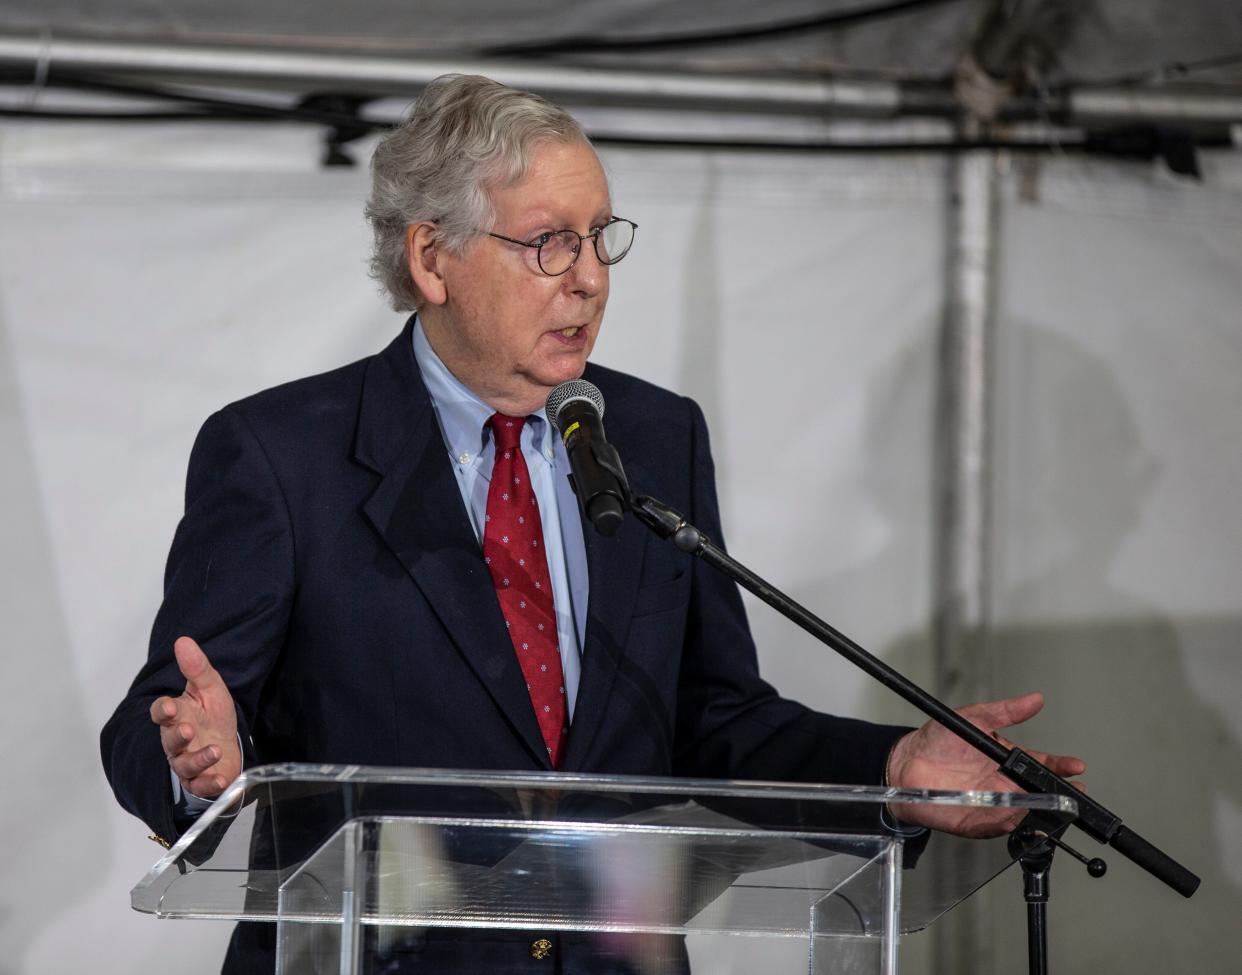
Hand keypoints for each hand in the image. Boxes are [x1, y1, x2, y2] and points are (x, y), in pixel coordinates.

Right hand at [149, 636, 241, 799]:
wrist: (229, 744)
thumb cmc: (214, 716)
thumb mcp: (211, 689)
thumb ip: (197, 668)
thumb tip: (183, 641)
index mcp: (177, 716)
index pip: (161, 713)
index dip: (163, 711)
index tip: (169, 707)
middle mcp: (177, 741)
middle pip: (169, 741)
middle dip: (177, 737)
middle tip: (187, 730)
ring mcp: (187, 762)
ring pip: (184, 765)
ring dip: (198, 759)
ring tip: (214, 751)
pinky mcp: (200, 781)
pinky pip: (200, 786)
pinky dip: (209, 784)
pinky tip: (220, 779)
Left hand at [885, 692, 1085, 837]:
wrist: (904, 763)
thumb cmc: (937, 740)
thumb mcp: (973, 718)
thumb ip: (1005, 711)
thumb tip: (1035, 699)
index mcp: (1005, 761)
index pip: (1041, 765)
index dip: (1060, 766)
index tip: (1076, 766)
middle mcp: (1002, 785)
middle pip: (1039, 793)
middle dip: (1059, 794)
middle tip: (1073, 792)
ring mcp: (991, 805)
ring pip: (1023, 813)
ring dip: (1036, 810)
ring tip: (1045, 803)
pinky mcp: (974, 823)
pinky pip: (996, 828)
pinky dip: (1006, 824)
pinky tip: (1013, 816)